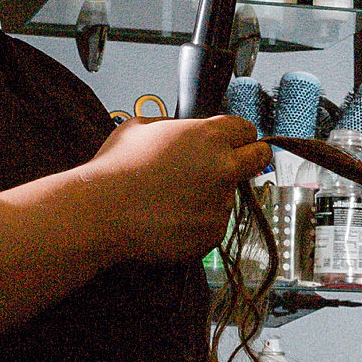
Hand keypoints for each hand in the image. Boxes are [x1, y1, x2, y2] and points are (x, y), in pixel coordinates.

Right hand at [81, 114, 268, 263]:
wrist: (102, 212)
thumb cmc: (116, 169)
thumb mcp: (142, 127)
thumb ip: (175, 128)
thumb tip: (184, 134)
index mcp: (209, 136)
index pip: (247, 129)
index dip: (238, 136)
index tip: (234, 142)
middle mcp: (223, 168)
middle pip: (259, 159)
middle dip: (250, 159)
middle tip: (230, 166)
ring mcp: (220, 204)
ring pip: (228, 196)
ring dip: (210, 196)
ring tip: (171, 199)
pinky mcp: (212, 234)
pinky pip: (212, 225)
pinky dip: (197, 223)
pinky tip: (169, 218)